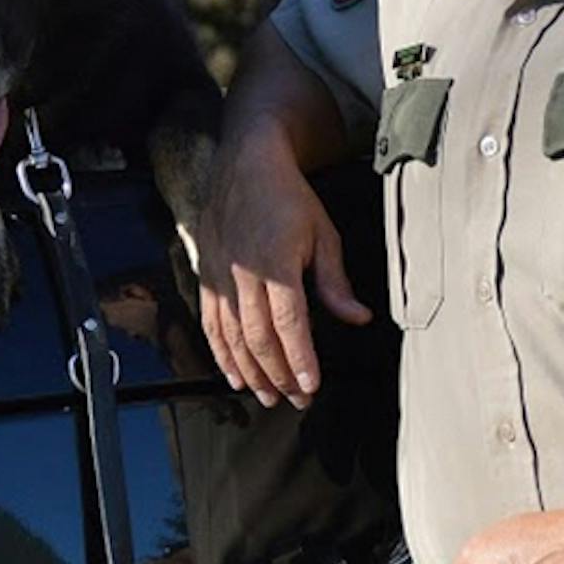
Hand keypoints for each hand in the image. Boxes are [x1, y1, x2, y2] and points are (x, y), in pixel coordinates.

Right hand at [194, 127, 370, 407]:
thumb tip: (357, 318)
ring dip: (251, 372)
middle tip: (296, 400)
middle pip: (259, 337)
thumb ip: (336, 282)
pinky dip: (222, 353)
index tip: (310, 385)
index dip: (299, 359)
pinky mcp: (206, 275)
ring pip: (232, 336)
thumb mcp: (323, 234)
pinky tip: (235, 375)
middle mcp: (244, 273)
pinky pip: (211, 323)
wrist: (245, 163)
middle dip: (278, 375)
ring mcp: (220, 275)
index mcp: (276, 262)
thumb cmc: (288, 197)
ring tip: (269, 396)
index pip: (289, 322)